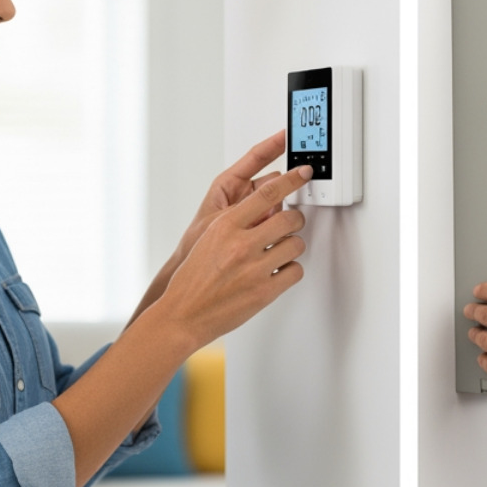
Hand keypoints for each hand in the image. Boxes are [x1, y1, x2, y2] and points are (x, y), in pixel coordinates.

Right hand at [154, 165, 311, 348]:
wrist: (183, 314)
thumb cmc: (193, 278)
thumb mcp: (209, 239)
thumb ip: (237, 223)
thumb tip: (265, 209)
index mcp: (225, 226)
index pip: (266, 194)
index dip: (290, 180)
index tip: (303, 173)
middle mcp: (241, 245)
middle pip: (289, 219)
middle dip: (295, 221)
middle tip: (291, 225)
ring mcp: (254, 269)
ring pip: (296, 245)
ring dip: (292, 247)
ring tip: (280, 253)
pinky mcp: (265, 292)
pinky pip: (295, 271)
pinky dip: (290, 271)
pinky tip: (278, 272)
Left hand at [175, 130, 289, 263]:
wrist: (199, 277)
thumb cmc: (197, 246)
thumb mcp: (220, 222)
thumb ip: (245, 210)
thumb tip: (271, 205)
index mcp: (228, 185)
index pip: (256, 158)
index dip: (273, 145)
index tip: (288, 134)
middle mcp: (242, 195)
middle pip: (272, 182)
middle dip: (282, 188)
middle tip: (293, 189)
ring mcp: (253, 211)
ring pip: (278, 202)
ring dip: (279, 211)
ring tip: (267, 225)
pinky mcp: (262, 227)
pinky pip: (278, 219)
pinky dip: (279, 224)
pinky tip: (271, 235)